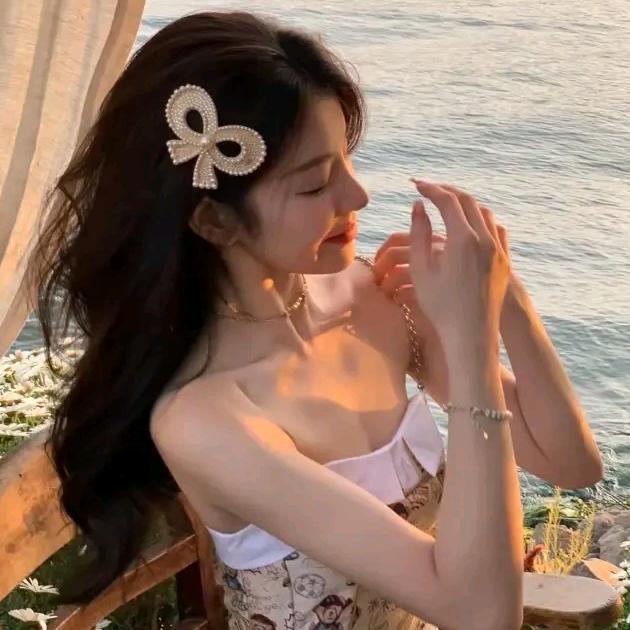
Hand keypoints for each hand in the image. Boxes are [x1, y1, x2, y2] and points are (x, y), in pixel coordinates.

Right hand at [374, 196, 511, 305]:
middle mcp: (485, 239)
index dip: (430, 189)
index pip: (447, 201)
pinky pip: (496, 229)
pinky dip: (481, 219)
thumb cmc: (440, 306)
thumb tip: (419, 207)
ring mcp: (498, 250)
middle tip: (429, 189)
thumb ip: (418, 234)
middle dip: (447, 191)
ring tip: (447, 205)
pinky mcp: (504, 261)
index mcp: (463, 239)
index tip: (416, 186)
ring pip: (484, 213)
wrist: (471, 335)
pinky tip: (471, 224)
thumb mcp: (421, 270)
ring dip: (465, 204)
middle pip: (467, 201)